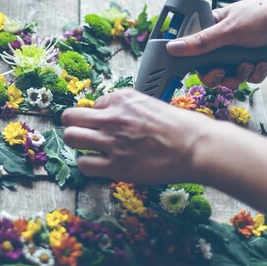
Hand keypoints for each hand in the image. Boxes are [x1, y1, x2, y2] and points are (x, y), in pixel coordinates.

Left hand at [62, 89, 213, 182]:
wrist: (196, 147)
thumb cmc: (182, 127)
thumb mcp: (151, 104)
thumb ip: (130, 109)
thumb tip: (114, 116)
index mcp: (122, 98)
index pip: (95, 104)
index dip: (101, 116)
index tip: (111, 124)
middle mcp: (112, 117)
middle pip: (70, 117)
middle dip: (74, 125)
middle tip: (84, 134)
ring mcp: (111, 142)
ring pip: (71, 138)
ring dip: (78, 143)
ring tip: (89, 149)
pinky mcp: (116, 166)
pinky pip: (84, 164)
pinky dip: (88, 165)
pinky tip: (99, 165)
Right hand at [166, 0, 266, 88]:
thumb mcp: (230, 30)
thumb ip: (201, 42)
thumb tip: (172, 48)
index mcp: (214, 27)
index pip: (194, 50)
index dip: (194, 64)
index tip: (199, 71)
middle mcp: (227, 40)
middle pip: (212, 68)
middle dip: (221, 75)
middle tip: (225, 72)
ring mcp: (244, 50)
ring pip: (233, 74)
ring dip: (243, 73)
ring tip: (252, 63)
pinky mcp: (259, 58)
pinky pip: (251, 76)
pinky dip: (258, 72)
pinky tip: (266, 61)